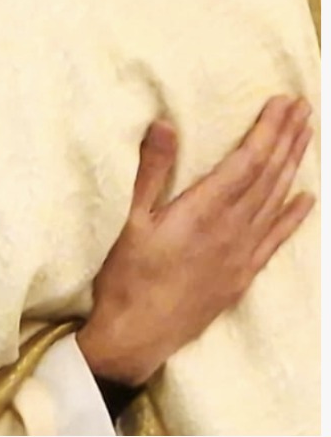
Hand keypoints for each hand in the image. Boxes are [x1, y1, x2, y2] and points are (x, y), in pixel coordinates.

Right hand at [78, 97, 314, 385]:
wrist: (139, 334)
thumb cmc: (128, 276)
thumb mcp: (130, 219)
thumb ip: (151, 171)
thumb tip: (164, 125)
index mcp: (204, 211)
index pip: (247, 161)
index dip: (268, 129)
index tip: (283, 102)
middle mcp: (232, 229)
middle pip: (269, 175)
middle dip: (288, 139)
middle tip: (304, 108)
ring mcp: (242, 253)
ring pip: (277, 200)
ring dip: (294, 165)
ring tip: (307, 137)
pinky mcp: (242, 274)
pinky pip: (276, 238)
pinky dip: (294, 215)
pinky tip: (307, 198)